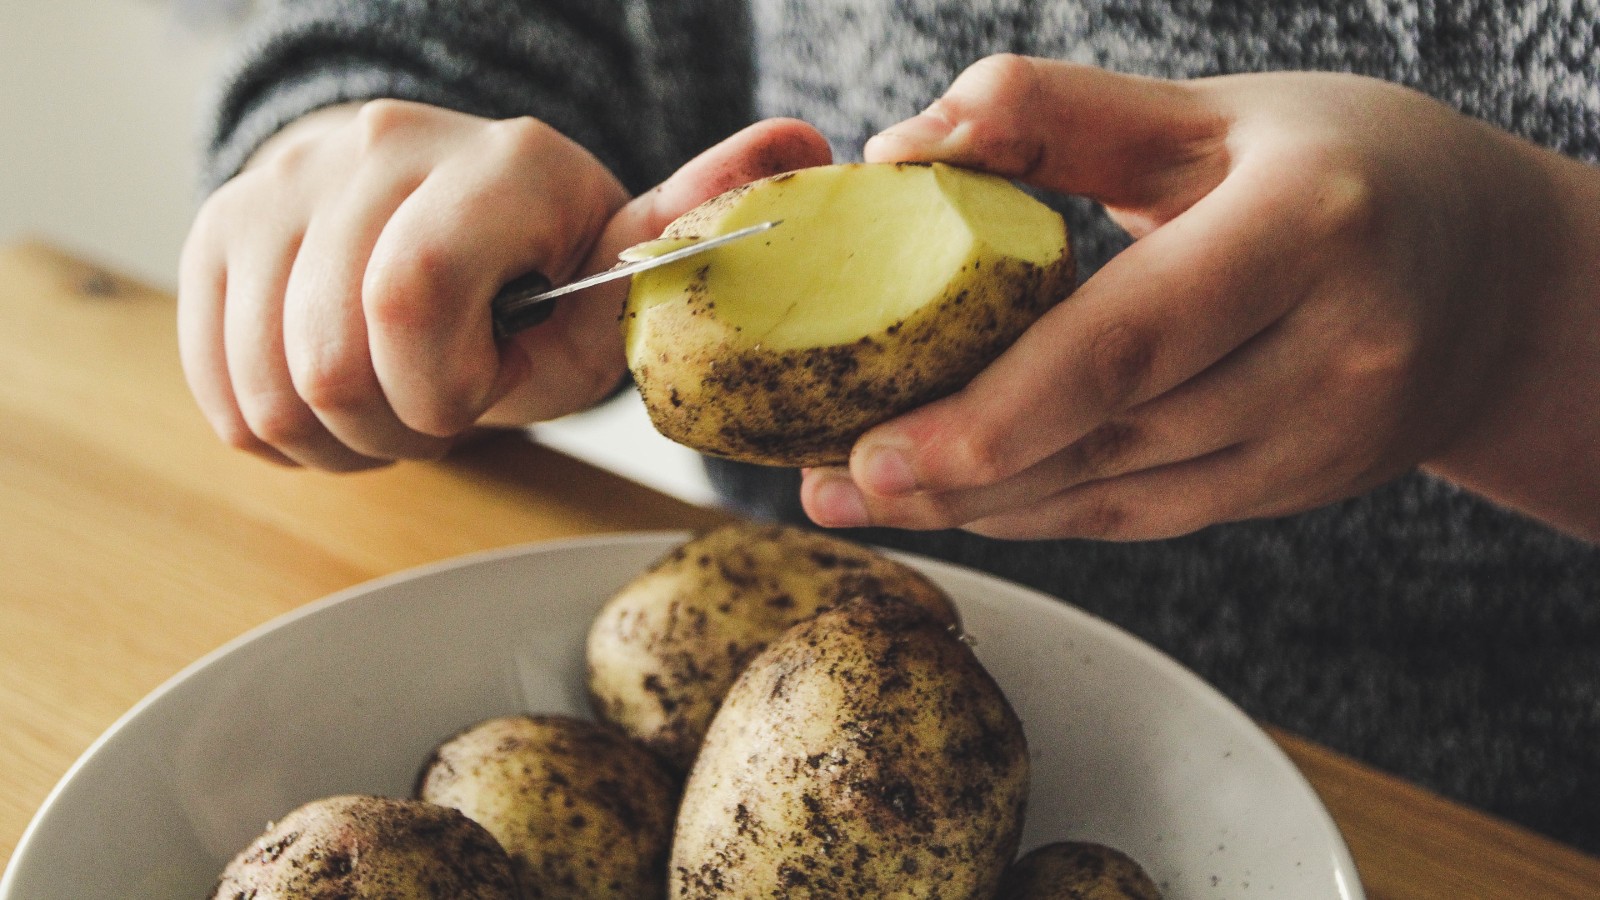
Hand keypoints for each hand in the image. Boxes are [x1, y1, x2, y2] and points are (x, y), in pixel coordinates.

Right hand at [180, 102, 829, 469]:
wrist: (433, 228)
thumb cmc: (542, 282)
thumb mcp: (618, 278)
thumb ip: (690, 227)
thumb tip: (805, 141)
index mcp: (505, 162)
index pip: (411, 294)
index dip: (438, 389)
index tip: (477, 397)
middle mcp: (381, 146)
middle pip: (330, 355)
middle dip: (395, 427)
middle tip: (437, 411)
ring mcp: (283, 181)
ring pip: (265, 382)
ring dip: (338, 436)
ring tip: (392, 402)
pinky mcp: (217, 226)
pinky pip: (216, 383)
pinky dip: (278, 428)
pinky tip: (335, 398)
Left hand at [802, 55, 1563, 539]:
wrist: (1494, 276)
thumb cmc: (1341, 166)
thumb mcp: (1211, 113)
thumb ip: (1057, 116)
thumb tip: (904, 147)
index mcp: (1308, 226)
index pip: (1129, 338)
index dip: (995, 409)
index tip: (874, 447)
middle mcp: (1332, 349)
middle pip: (1110, 436)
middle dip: (959, 475)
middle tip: (832, 486)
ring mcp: (1324, 437)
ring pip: (1120, 496)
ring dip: (985, 506)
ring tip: (865, 497)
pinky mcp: (1299, 488)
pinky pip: (1150, 516)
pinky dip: (1048, 512)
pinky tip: (965, 502)